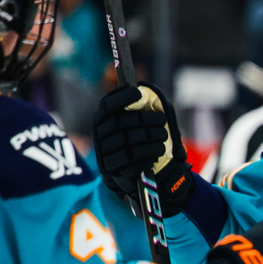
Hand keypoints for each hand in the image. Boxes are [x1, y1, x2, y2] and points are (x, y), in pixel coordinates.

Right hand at [93, 83, 194, 215]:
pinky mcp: (112, 171)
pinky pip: (131, 163)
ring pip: (129, 143)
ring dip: (151, 139)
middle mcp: (99, 134)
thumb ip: (141, 106)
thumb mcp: (137, 120)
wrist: (132, 171)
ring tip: (163, 136)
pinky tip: (157, 153)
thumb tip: (143, 92)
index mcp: (102, 119)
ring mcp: (104, 153)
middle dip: (147, 120)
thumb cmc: (137, 139)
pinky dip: (147, 157)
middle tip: (163, 120)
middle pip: (123, 123)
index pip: (107, 105)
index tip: (139, 94)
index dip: (122, 98)